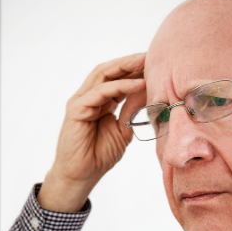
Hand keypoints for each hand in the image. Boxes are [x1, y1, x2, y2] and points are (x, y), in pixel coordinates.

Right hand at [38, 53, 147, 211]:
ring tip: (145, 62)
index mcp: (100, 101)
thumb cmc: (99, 155)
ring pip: (103, 76)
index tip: (155, 63)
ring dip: (125, 67)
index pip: (117, 78)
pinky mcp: (76, 109)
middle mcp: (88, 97)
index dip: (134, 69)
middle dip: (130, 62)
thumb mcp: (123, 128)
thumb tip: (149, 89)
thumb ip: (132, 108)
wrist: (82, 175)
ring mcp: (81, 102)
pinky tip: (137, 84)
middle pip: (109, 71)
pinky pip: (100, 92)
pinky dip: (119, 86)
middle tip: (151, 55)